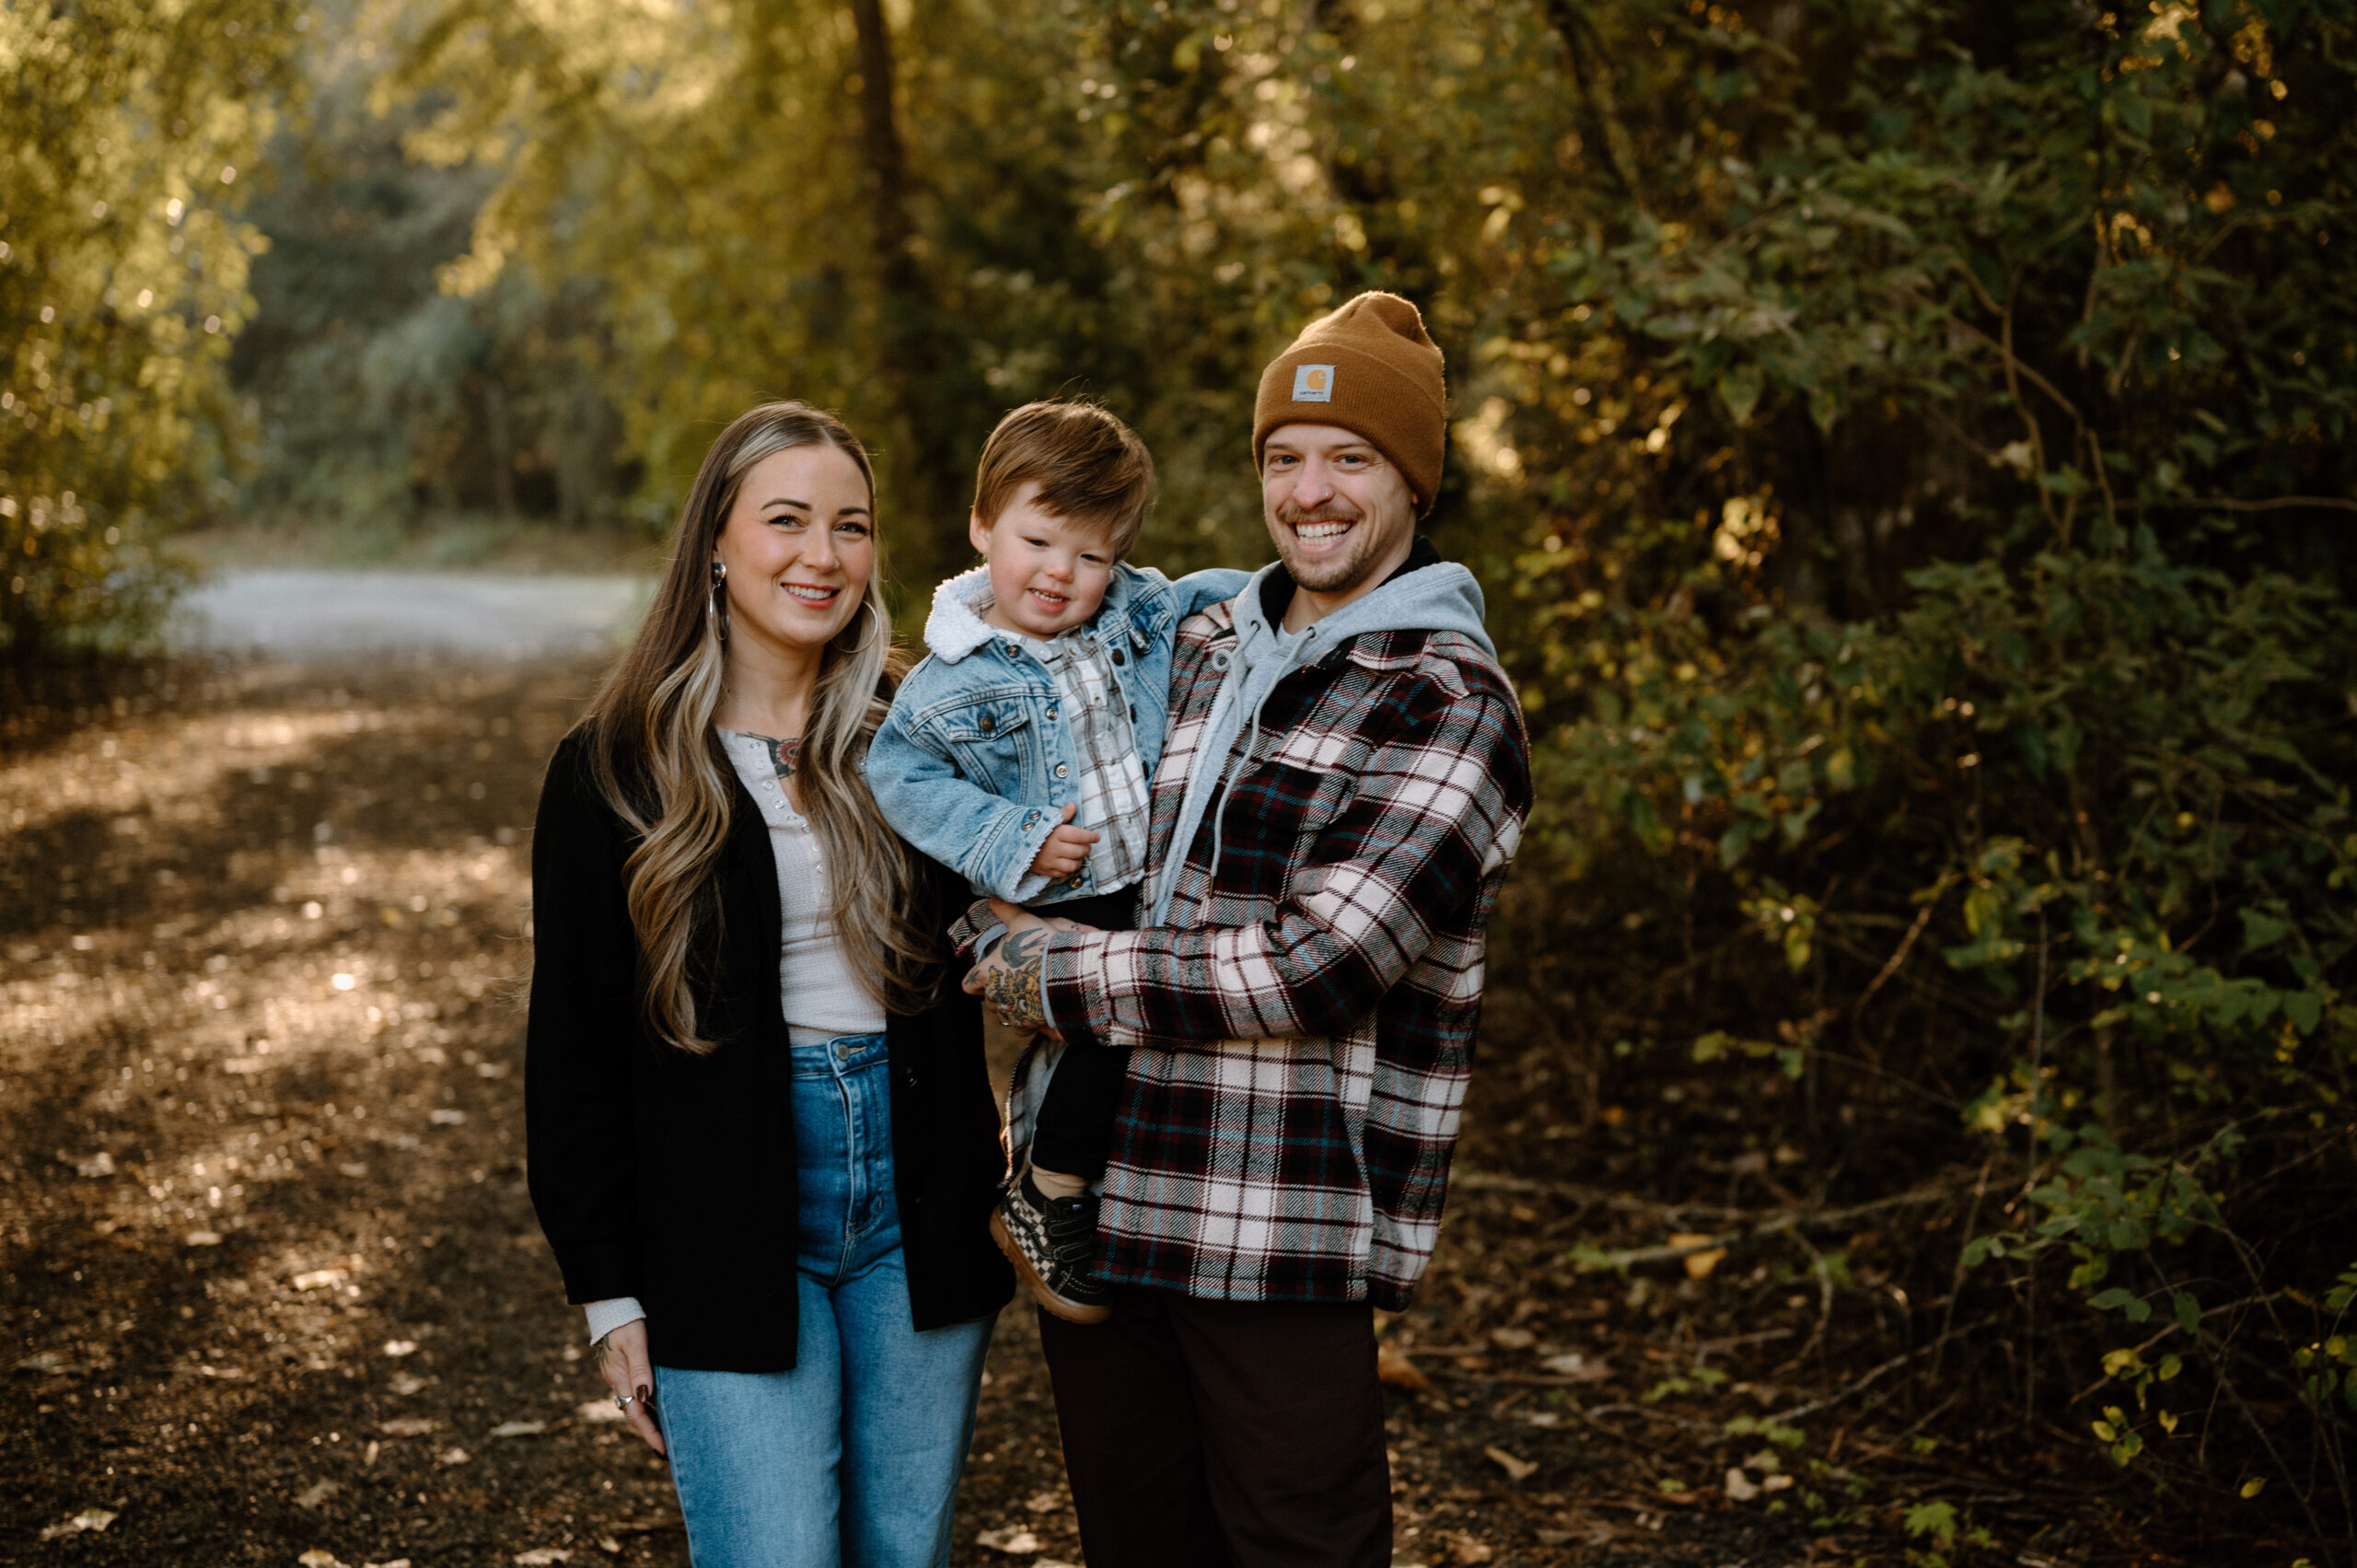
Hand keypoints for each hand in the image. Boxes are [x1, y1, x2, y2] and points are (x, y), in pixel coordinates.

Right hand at [594, 1319, 665, 1454]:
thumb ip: (640, 1368)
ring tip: (668, 1436)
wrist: (612, 1306)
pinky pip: (637, 1393)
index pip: (636, 1414)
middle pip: (635, 1415)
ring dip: (650, 1421)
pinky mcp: (625, 1369)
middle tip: (668, 1451)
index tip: (663, 1450)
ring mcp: (621, 1376)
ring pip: (636, 1405)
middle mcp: (619, 1382)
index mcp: (620, 1379)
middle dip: (650, 1433)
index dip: (650, 1434)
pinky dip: (648, 1405)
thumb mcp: (635, 1344)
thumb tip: (645, 1396)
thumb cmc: (626, 1323)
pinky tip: (660, 1408)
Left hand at [963, 899, 1065, 1031]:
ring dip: (1013, 1006)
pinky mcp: (1027, 1023)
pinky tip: (1038, 1009)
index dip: (976, 981)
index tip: (987, 976)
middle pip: (988, 999)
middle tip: (1018, 980)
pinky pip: (1021, 1026)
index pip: (968, 984)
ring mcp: (1010, 1012)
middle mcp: (993, 996)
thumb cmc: (1043, 946)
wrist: (1069, 973)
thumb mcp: (1024, 922)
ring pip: (1004, 1013)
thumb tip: (993, 898)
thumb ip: (1006, 911)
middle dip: (1000, 992)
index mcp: (985, 973)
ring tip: (1030, 993)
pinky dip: (1028, 1019)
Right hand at [1027, 803, 1099, 879]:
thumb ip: (1061, 814)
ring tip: (1078, 855)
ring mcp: (1050, 861)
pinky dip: (1068, 869)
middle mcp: (1055, 848)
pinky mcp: (1045, 871)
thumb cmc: (1031, 829)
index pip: (1080, 836)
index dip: (1091, 836)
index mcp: (1056, 833)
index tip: (1096, 837)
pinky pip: (1063, 873)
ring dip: (1079, 860)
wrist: (1010, 842)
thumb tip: (1073, 805)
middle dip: (1086, 848)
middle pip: (1079, 851)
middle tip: (1086, 845)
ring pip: (1073, 865)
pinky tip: (1067, 862)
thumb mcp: (1044, 818)